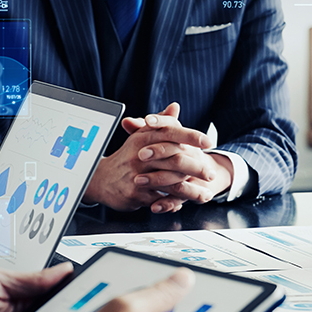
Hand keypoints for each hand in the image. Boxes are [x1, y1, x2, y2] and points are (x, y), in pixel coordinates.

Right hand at [83, 103, 219, 211]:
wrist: (100, 179)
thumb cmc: (127, 157)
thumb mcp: (141, 137)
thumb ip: (160, 123)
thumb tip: (175, 107)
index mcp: (143, 139)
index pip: (171, 133)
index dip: (191, 137)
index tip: (208, 142)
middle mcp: (140, 156)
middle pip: (175, 160)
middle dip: (196, 168)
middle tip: (211, 174)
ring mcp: (137, 176)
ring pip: (171, 183)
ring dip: (191, 191)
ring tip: (206, 194)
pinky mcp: (135, 194)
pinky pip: (160, 199)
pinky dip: (174, 203)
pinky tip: (185, 204)